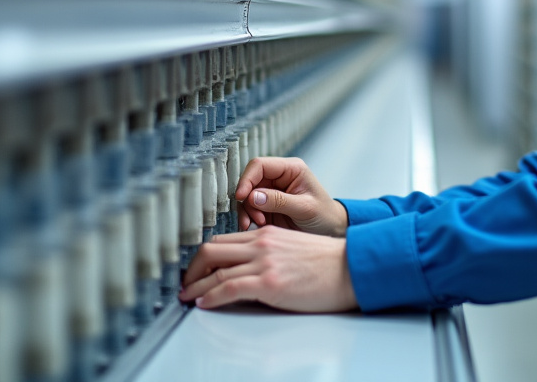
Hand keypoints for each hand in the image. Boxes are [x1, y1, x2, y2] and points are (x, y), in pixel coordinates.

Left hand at [179, 226, 357, 311]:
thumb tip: (249, 271)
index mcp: (266, 234)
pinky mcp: (268, 282)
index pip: (223, 240)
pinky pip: (228, 288)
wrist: (350, 269)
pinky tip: (204, 303)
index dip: (204, 257)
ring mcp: (264, 262)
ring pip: (215, 270)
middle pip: (211, 250)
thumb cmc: (328, 264)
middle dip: (192, 268)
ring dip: (195, 285)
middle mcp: (261, 243)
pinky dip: (210, 296)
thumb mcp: (292, 249)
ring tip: (187, 296)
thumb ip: (269, 254)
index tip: (197, 270)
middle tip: (186, 282)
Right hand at [235, 157, 347, 236]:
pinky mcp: (267, 206)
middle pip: (250, 181)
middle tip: (254, 219)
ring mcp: (271, 192)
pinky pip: (249, 209)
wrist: (330, 230)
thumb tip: (252, 196)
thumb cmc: (324, 215)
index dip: (247, 179)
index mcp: (290, 169)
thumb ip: (279, 201)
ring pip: (247, 196)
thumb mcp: (305, 208)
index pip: (260, 165)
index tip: (241, 197)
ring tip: (259, 224)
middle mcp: (278, 178)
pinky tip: (256, 226)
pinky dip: (249, 218)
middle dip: (247, 200)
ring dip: (247, 211)